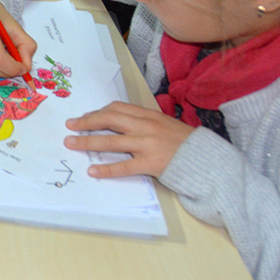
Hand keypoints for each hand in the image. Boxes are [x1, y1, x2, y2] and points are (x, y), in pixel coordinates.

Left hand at [64, 101, 193, 178]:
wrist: (208, 160)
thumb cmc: (185, 143)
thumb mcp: (165, 124)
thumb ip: (144, 122)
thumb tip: (120, 123)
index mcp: (149, 115)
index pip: (117, 108)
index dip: (98, 112)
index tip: (85, 117)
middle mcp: (146, 127)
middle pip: (109, 119)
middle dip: (87, 122)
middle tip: (71, 126)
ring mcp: (148, 145)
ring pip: (112, 142)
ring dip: (88, 143)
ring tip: (71, 144)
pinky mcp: (152, 164)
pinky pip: (124, 166)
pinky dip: (107, 169)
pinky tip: (93, 171)